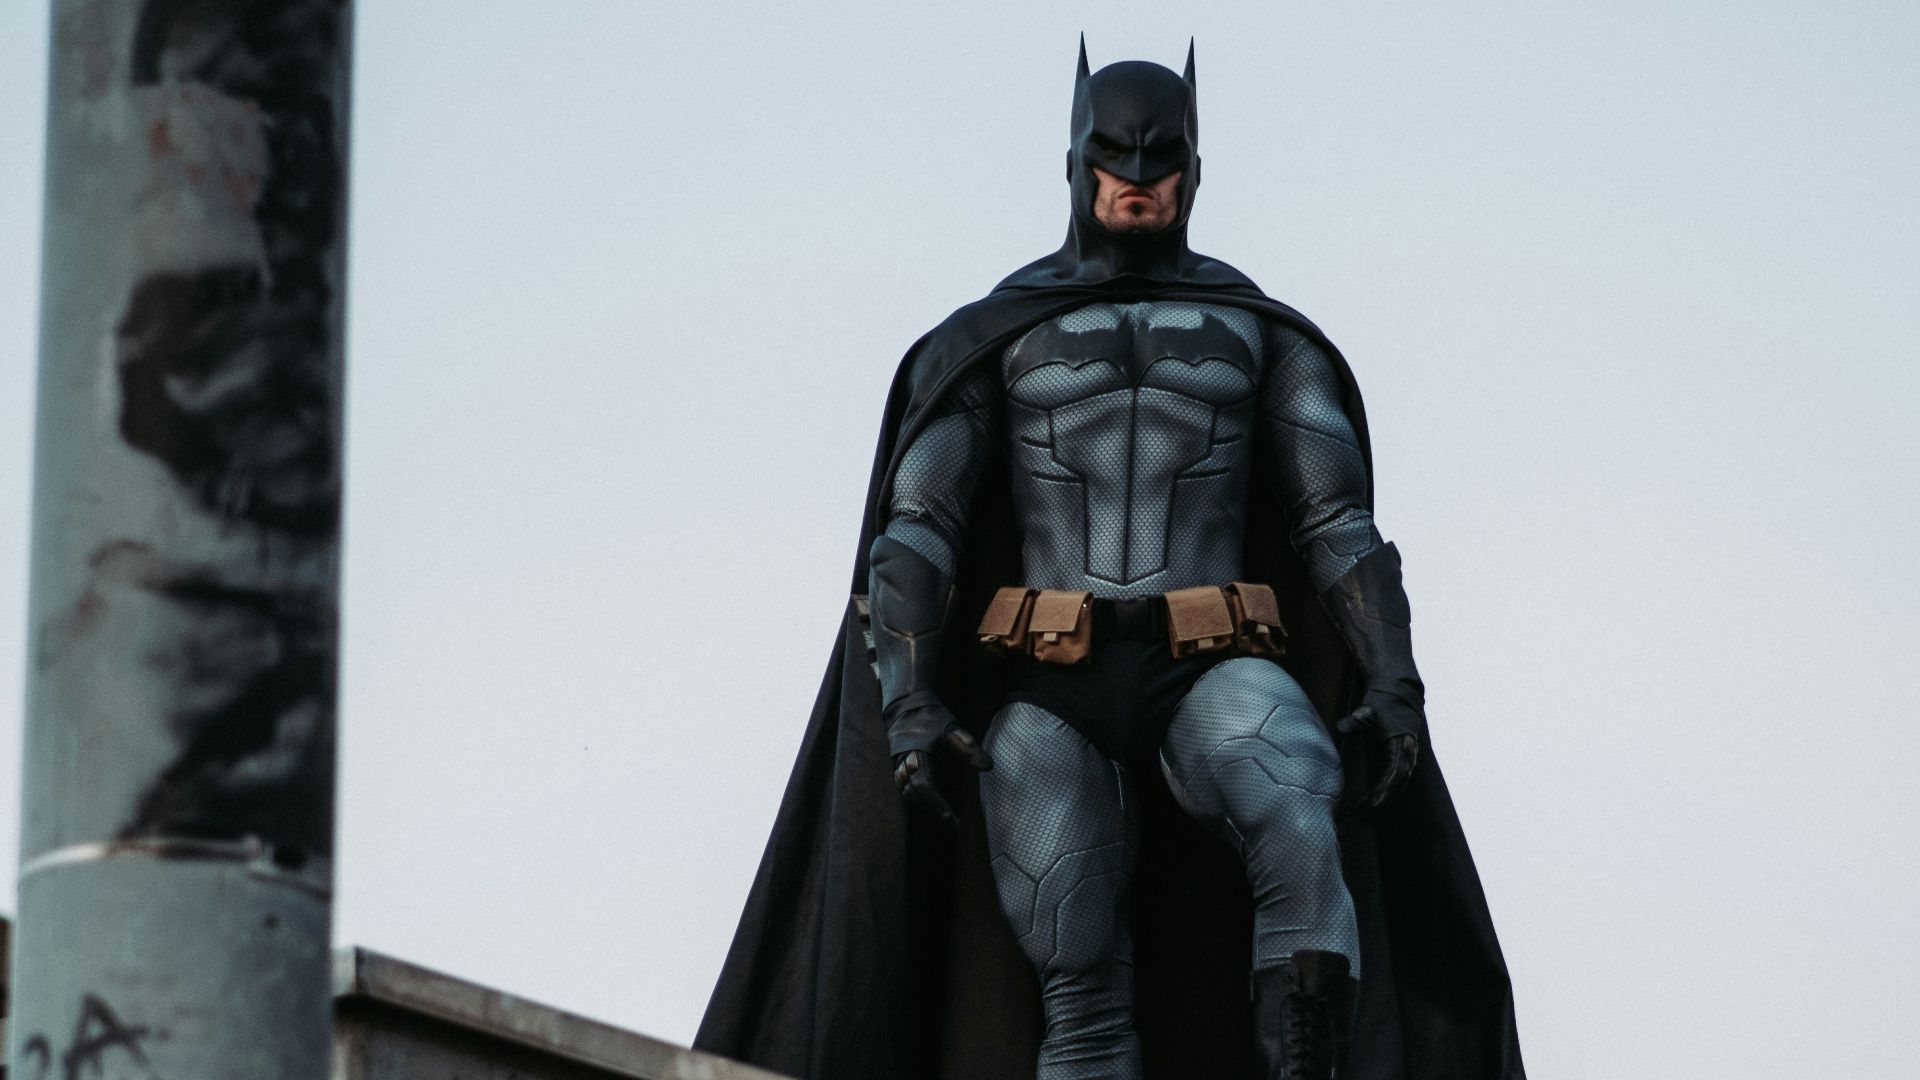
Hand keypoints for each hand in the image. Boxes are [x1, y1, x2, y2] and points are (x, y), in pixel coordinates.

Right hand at [886, 694, 992, 828]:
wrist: (905, 706)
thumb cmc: (932, 717)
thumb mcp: (953, 730)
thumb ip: (969, 748)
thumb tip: (989, 767)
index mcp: (917, 754)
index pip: (925, 786)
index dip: (937, 804)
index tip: (952, 819)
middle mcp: (903, 763)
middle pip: (914, 794)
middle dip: (932, 811)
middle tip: (953, 824)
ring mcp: (897, 766)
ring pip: (907, 793)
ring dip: (924, 807)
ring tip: (945, 818)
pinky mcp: (896, 767)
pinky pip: (904, 789)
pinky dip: (918, 799)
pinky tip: (932, 805)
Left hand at [1335, 702, 1420, 810]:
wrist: (1398, 696)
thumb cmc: (1382, 703)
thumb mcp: (1369, 709)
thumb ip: (1358, 718)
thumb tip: (1343, 728)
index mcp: (1402, 743)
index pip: (1396, 771)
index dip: (1385, 789)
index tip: (1372, 803)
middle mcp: (1408, 754)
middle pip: (1398, 785)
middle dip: (1382, 802)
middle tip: (1363, 817)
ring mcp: (1406, 759)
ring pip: (1397, 787)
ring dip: (1382, 802)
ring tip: (1362, 816)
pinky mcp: (1399, 761)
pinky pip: (1394, 783)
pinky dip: (1382, 795)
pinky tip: (1367, 805)